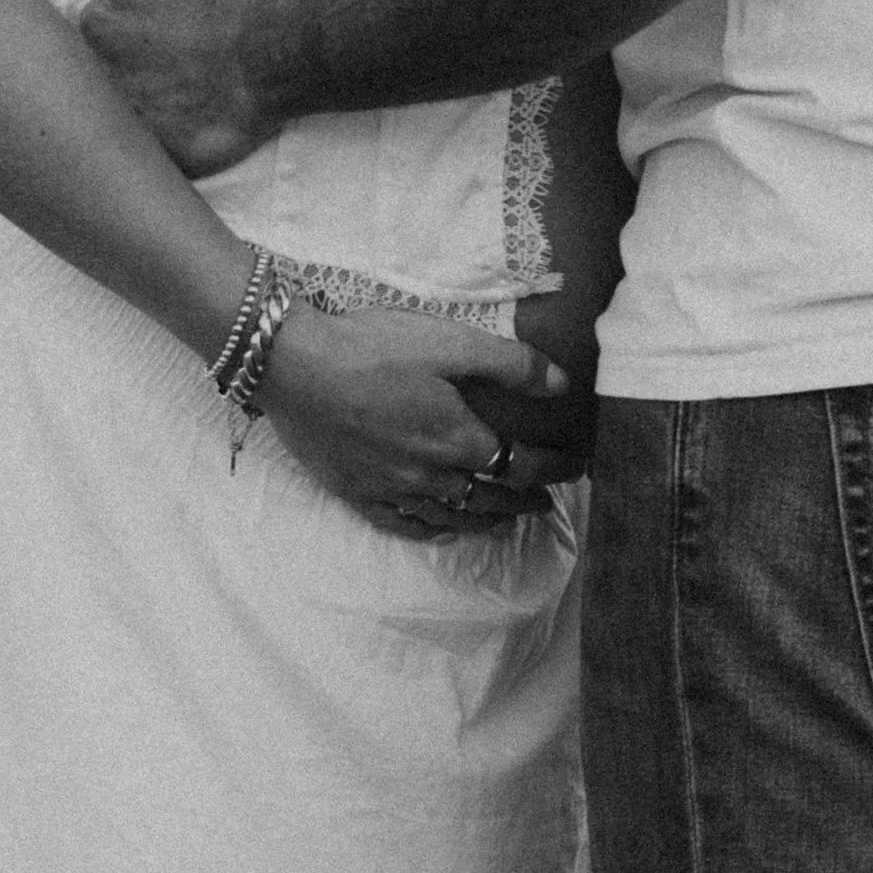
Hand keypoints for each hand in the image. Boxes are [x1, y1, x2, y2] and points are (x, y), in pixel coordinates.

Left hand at [81, 0, 279, 172]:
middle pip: (77, 77)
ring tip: (162, 102)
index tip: (132, 28)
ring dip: (122, 111)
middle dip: (100, 72)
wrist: (278, 52)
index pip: (71, 28)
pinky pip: (138, 158)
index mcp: (93, 22)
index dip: (98, 28)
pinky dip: (151, 149)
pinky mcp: (152, 160)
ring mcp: (122, 124)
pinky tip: (174, 136)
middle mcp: (93, 77)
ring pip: (104, 119)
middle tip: (148, 65)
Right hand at [256, 305, 572, 539]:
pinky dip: (432, 530)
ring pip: (451, 516)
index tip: (577, 467)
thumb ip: (509, 365)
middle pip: (490, 499)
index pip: (522, 465)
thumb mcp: (450, 342)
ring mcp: (392, 489)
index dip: (555, 468)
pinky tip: (442, 529)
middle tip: (546, 501)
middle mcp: (430, 475)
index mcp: (458, 440)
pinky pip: (405, 524)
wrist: (295, 366)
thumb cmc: (374, 348)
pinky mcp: (358, 491)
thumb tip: (561, 384)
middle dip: (524, 501)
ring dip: (485, 520)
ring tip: (505, 519)